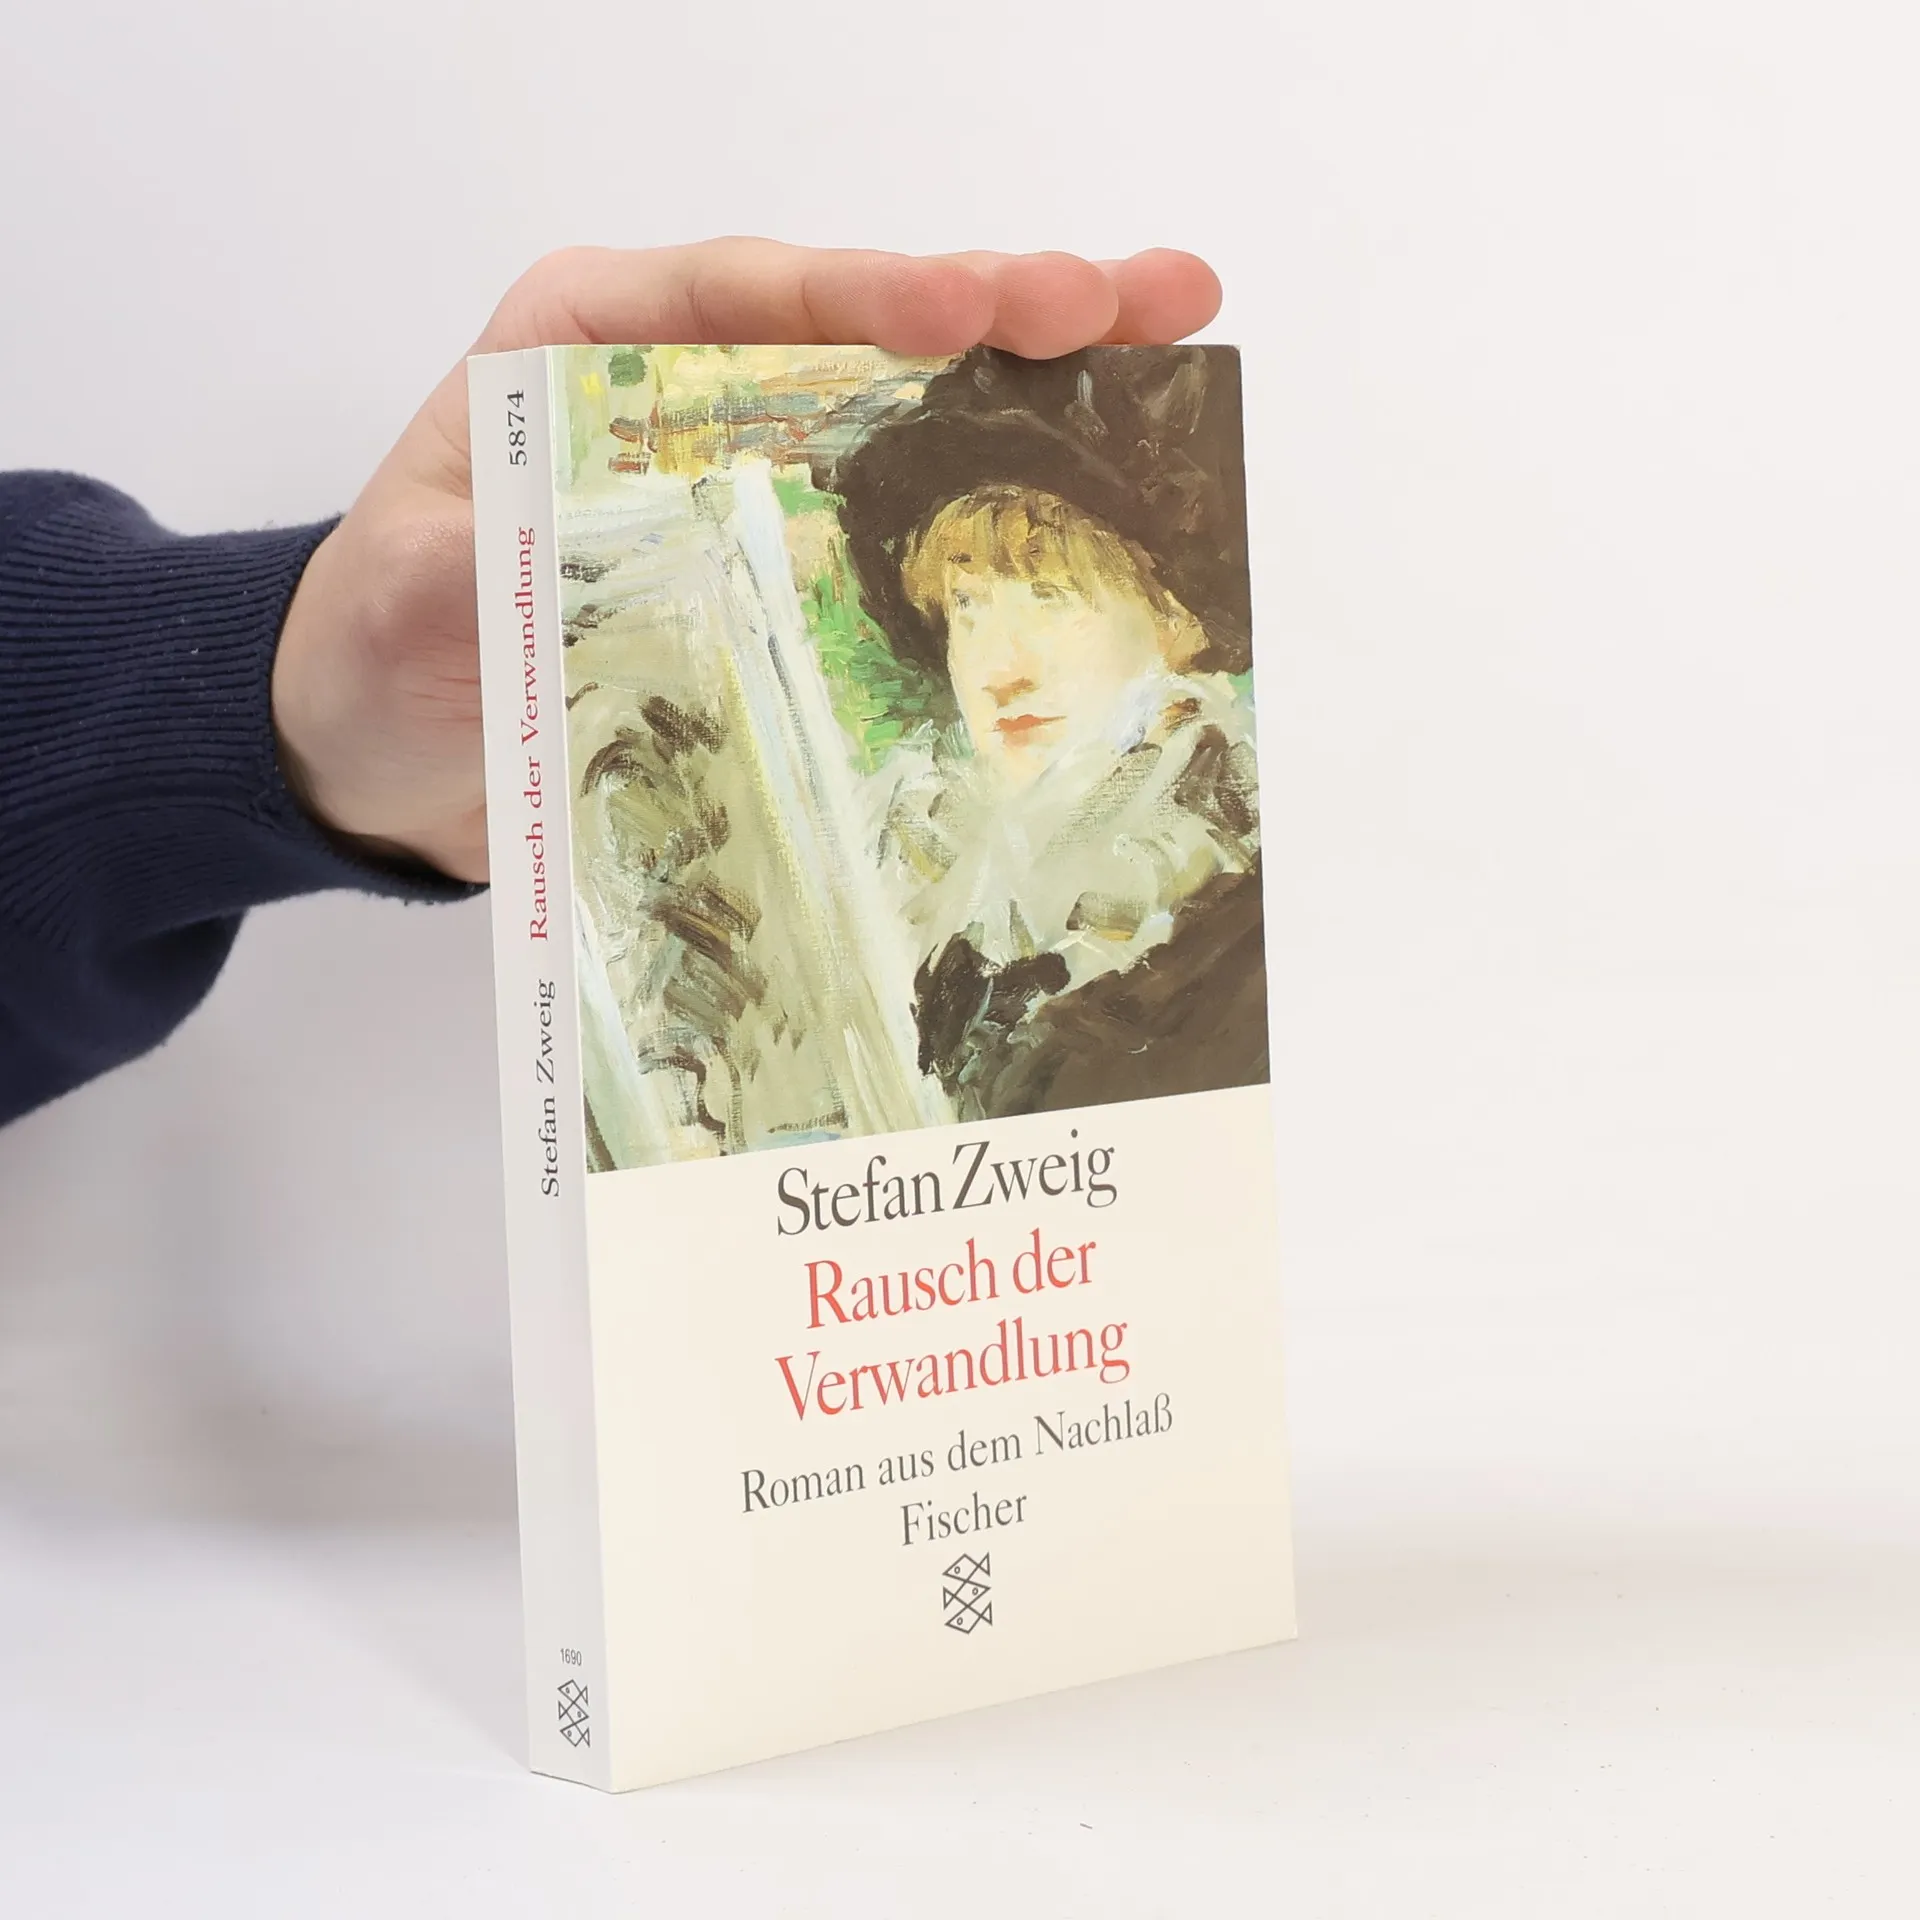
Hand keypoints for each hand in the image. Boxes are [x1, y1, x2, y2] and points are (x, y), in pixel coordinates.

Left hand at [271, 239, 1223, 881]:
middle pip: (859, 330)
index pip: (742, 298)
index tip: (968, 312)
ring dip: (1038, 386)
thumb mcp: (407, 601)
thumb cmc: (376, 655)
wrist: (379, 759)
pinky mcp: (781, 571)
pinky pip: (902, 526)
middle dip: (1001, 310)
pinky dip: (1000, 507)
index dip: (866, 295)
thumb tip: (612, 556)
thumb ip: (488, 566)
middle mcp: (684, 397)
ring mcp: (746, 481)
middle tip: (1140, 299)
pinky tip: (1100, 491)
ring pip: (908, 412)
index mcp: (585, 353)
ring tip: (1167, 347)